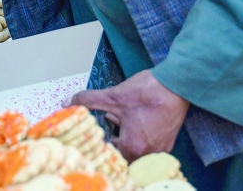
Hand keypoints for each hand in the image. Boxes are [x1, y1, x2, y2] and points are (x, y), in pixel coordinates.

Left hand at [66, 70, 188, 160]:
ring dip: (124, 135)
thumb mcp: (112, 96)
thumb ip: (86, 101)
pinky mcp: (168, 141)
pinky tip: (132, 118)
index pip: (111, 157)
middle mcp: (148, 154)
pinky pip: (148, 144)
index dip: (100, 145)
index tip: (94, 134)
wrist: (177, 85)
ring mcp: (160, 149)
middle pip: (123, 153)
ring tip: (116, 117)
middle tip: (106, 122)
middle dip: (112, 138)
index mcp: (133, 148)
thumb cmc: (145, 93)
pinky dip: (137, 134)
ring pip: (135, 149)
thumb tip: (66, 103)